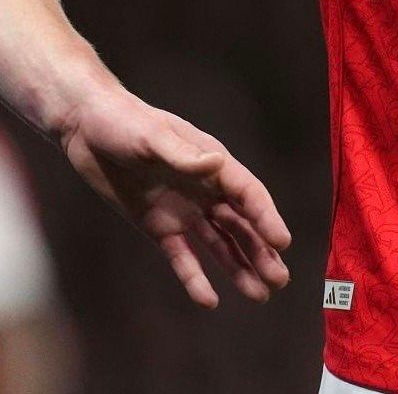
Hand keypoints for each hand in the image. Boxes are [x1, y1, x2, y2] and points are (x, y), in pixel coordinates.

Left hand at [58, 85, 291, 307]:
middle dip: (262, 251)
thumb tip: (217, 164)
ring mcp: (184, 210)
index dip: (267, 217)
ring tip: (261, 294)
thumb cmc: (126, 123)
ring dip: (239, 268)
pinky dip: (195, 278)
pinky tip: (210, 301)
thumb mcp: (154, 137)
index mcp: (212, 164)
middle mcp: (205, 190)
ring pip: (219, 244)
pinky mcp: (158, 227)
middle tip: (280, 280)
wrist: (89, 129)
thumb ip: (184, 155)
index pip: (247, 195)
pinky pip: (182, 257)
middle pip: (241, 225)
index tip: (282, 243)